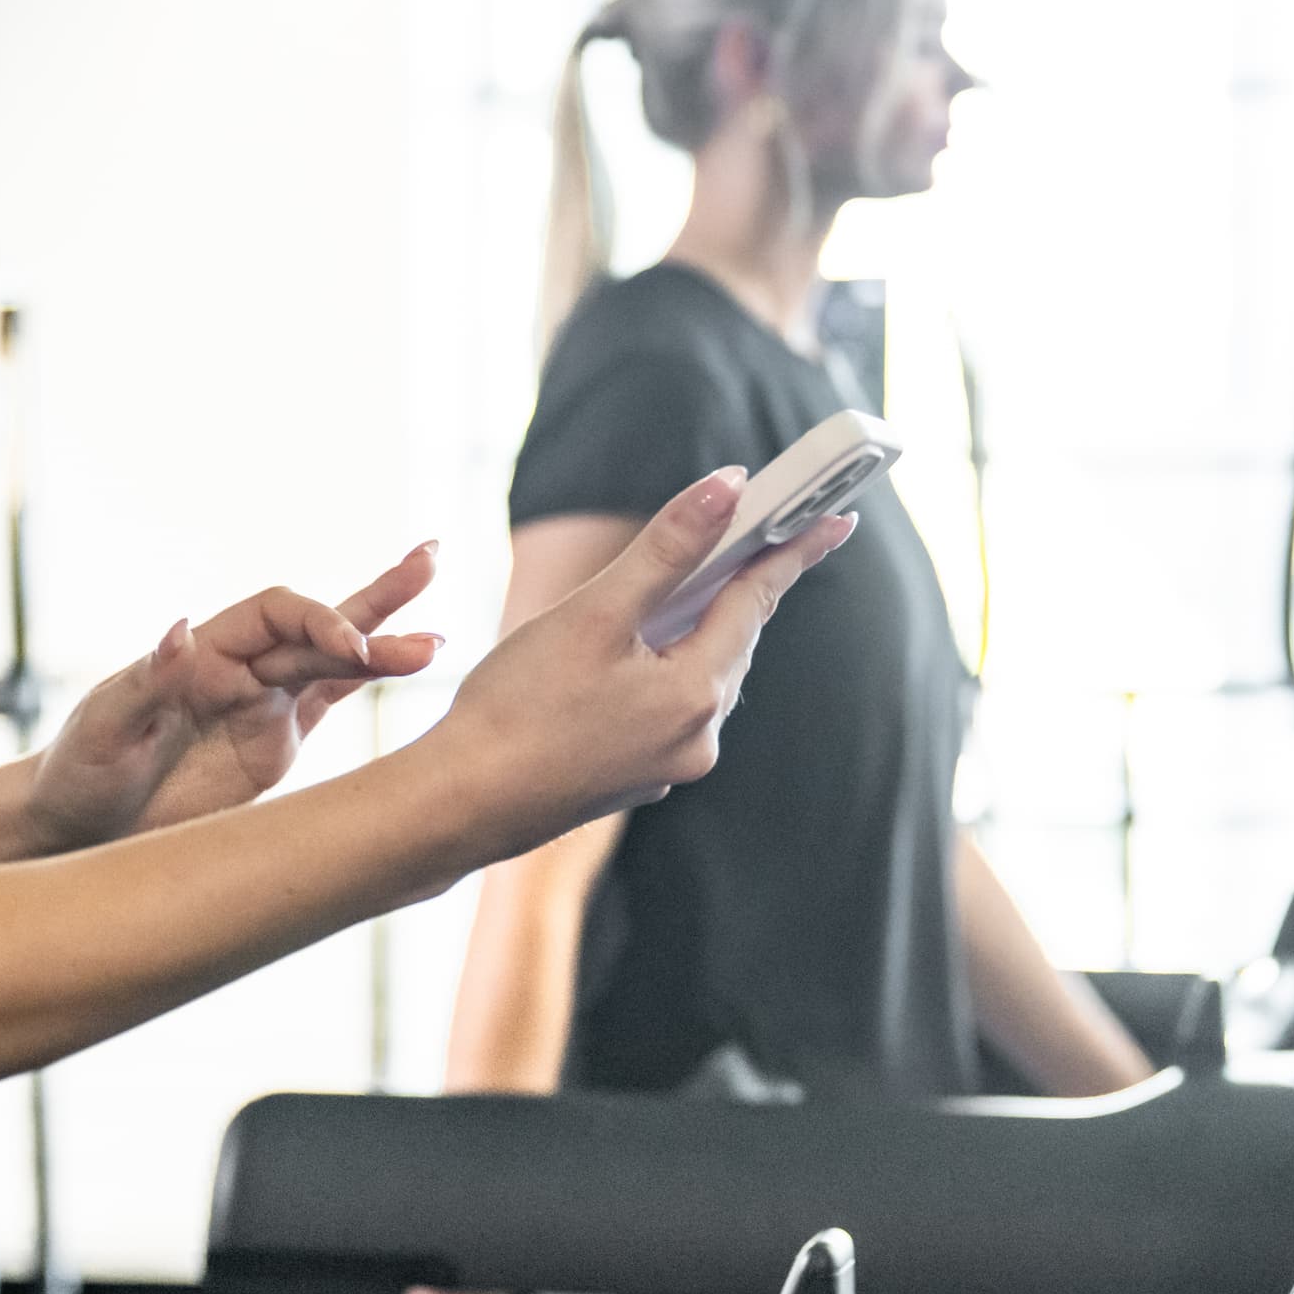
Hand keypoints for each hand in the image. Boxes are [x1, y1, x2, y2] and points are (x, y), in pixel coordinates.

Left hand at [26, 546, 443, 850]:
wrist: (78, 826)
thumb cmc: (80, 771)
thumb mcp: (104, 727)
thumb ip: (146, 680)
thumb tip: (181, 628)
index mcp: (205, 653)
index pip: (277, 615)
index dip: (319, 621)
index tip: (351, 648)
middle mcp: (242, 669)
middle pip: (320, 624)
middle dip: (376, 599)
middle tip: (430, 561)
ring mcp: (264, 705)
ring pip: (338, 663)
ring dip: (388, 645)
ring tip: (442, 637)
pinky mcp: (276, 745)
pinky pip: (332, 703)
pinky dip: (371, 682)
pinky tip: (416, 662)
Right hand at [434, 468, 855, 851]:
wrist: (458, 804)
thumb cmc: (516, 708)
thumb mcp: (594, 614)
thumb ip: (666, 550)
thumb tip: (728, 489)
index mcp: (696, 695)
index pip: (757, 602)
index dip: (792, 551)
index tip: (835, 520)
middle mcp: (696, 737)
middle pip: (732, 640)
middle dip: (740, 586)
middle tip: (760, 534)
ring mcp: (667, 764)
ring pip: (698, 674)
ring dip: (696, 628)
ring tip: (685, 583)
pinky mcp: (634, 776)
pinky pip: (667, 705)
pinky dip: (662, 667)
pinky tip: (630, 649)